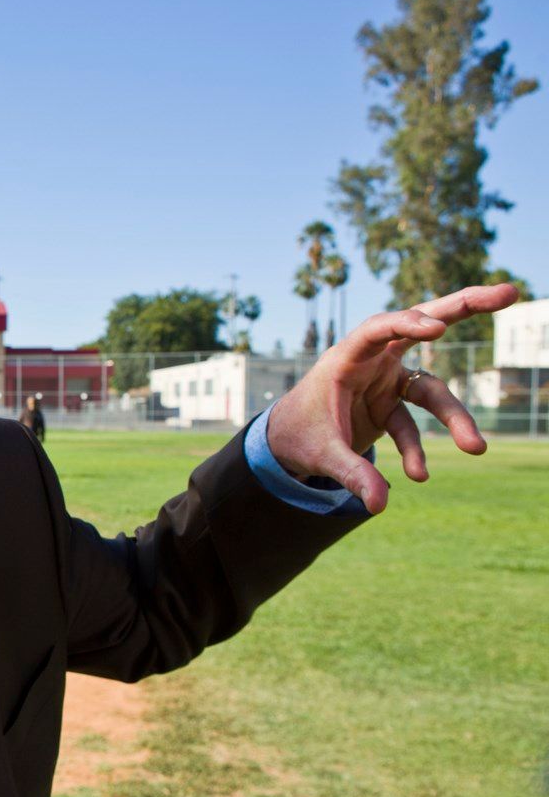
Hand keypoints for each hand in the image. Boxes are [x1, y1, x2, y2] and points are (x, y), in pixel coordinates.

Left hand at [266, 282, 517, 514]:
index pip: (378, 330)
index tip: (439, 328)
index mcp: (346, 359)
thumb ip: (351, 473)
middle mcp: (371, 363)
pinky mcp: (393, 404)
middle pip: (423, 327)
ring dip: (454, 417)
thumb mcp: (320, 454)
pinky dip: (417, 449)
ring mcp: (386, 381)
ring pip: (432, 388)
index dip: (408, 324)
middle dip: (465, 307)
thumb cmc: (298, 435)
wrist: (286, 441)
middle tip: (510, 292)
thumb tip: (379, 504)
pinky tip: (417, 475)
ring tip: (476, 448)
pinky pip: (414, 425)